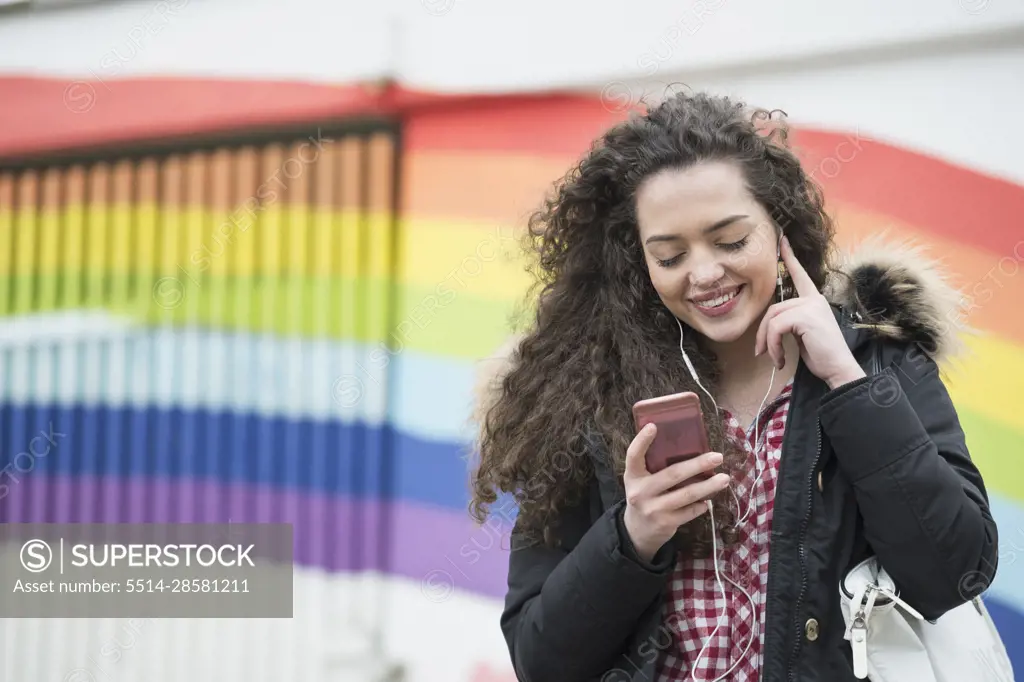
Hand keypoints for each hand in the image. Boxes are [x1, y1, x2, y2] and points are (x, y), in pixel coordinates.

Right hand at [622, 424, 730, 562]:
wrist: (637, 531)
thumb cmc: (645, 496)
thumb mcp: (640, 480)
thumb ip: (654, 466)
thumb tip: (687, 446)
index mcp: (632, 476)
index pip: (633, 455)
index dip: (642, 440)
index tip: (654, 426)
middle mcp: (640, 492)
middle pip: (672, 474)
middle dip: (698, 464)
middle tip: (717, 457)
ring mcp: (653, 509)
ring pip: (687, 494)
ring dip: (708, 486)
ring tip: (724, 479)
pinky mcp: (665, 523)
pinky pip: (690, 511)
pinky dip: (702, 504)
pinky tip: (707, 500)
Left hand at [754, 237, 865, 389]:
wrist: (839, 369)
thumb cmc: (822, 355)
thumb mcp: (804, 333)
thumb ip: (791, 321)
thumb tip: (770, 324)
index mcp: (814, 300)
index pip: (800, 275)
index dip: (790, 258)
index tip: (782, 241)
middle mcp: (813, 299)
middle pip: (773, 308)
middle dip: (762, 332)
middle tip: (761, 352)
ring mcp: (810, 306)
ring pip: (772, 319)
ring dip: (767, 342)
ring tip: (773, 358)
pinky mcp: (805, 316)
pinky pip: (775, 328)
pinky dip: (772, 346)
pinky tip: (780, 359)